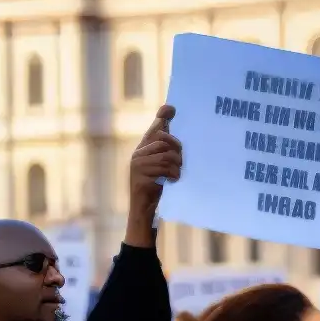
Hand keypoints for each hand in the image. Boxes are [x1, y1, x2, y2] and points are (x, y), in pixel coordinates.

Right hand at [125, 106, 180, 245]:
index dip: (163, 118)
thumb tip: (179, 139)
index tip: (171, 108)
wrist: (144, 212)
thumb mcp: (163, 168)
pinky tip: (173, 180)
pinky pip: (163, 169)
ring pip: (166, 155)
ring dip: (177, 165)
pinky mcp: (140, 177)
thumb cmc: (156, 188)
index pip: (155, 129)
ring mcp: (137, 166)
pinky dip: (173, 174)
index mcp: (144, 149)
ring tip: (177, 174)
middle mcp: (138, 154)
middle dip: (177, 149)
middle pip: (163, 140)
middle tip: (181, 162)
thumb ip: (169, 152)